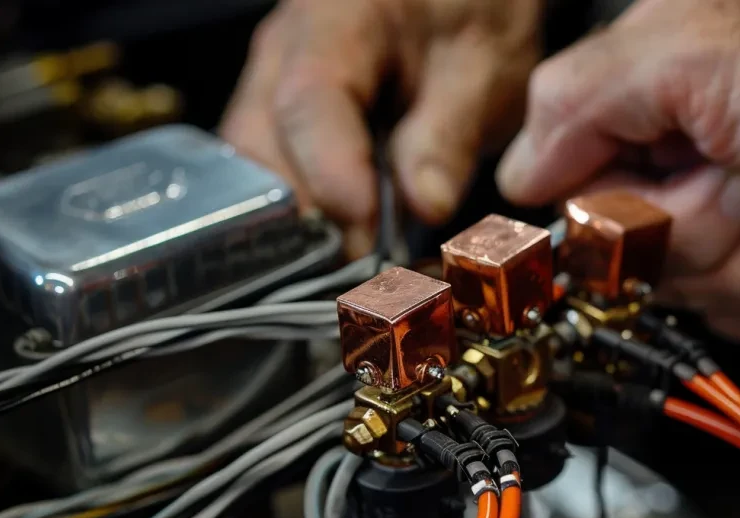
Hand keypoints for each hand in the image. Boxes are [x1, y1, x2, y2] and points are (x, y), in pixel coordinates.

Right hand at [222, 0, 541, 255]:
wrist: (459, 0)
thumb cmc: (473, 19)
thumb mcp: (485, 70)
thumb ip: (450, 135)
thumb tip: (425, 207)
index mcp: (336, 21)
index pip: (309, 102)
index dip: (332, 176)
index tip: (367, 235)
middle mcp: (284, 53)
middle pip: (259, 150)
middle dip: (305, 219)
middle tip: (362, 268)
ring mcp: (272, 88)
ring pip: (254, 174)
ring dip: (300, 227)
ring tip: (357, 262)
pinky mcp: (281, 124)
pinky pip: (272, 180)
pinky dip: (306, 218)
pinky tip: (346, 241)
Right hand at [497, 0, 739, 338]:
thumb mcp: (694, 47)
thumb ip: (579, 100)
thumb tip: (518, 170)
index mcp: (645, 82)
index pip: (561, 172)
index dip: (588, 205)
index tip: (616, 215)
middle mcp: (681, 143)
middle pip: (620, 243)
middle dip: (687, 221)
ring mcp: (730, 201)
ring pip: (682, 284)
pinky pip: (737, 309)